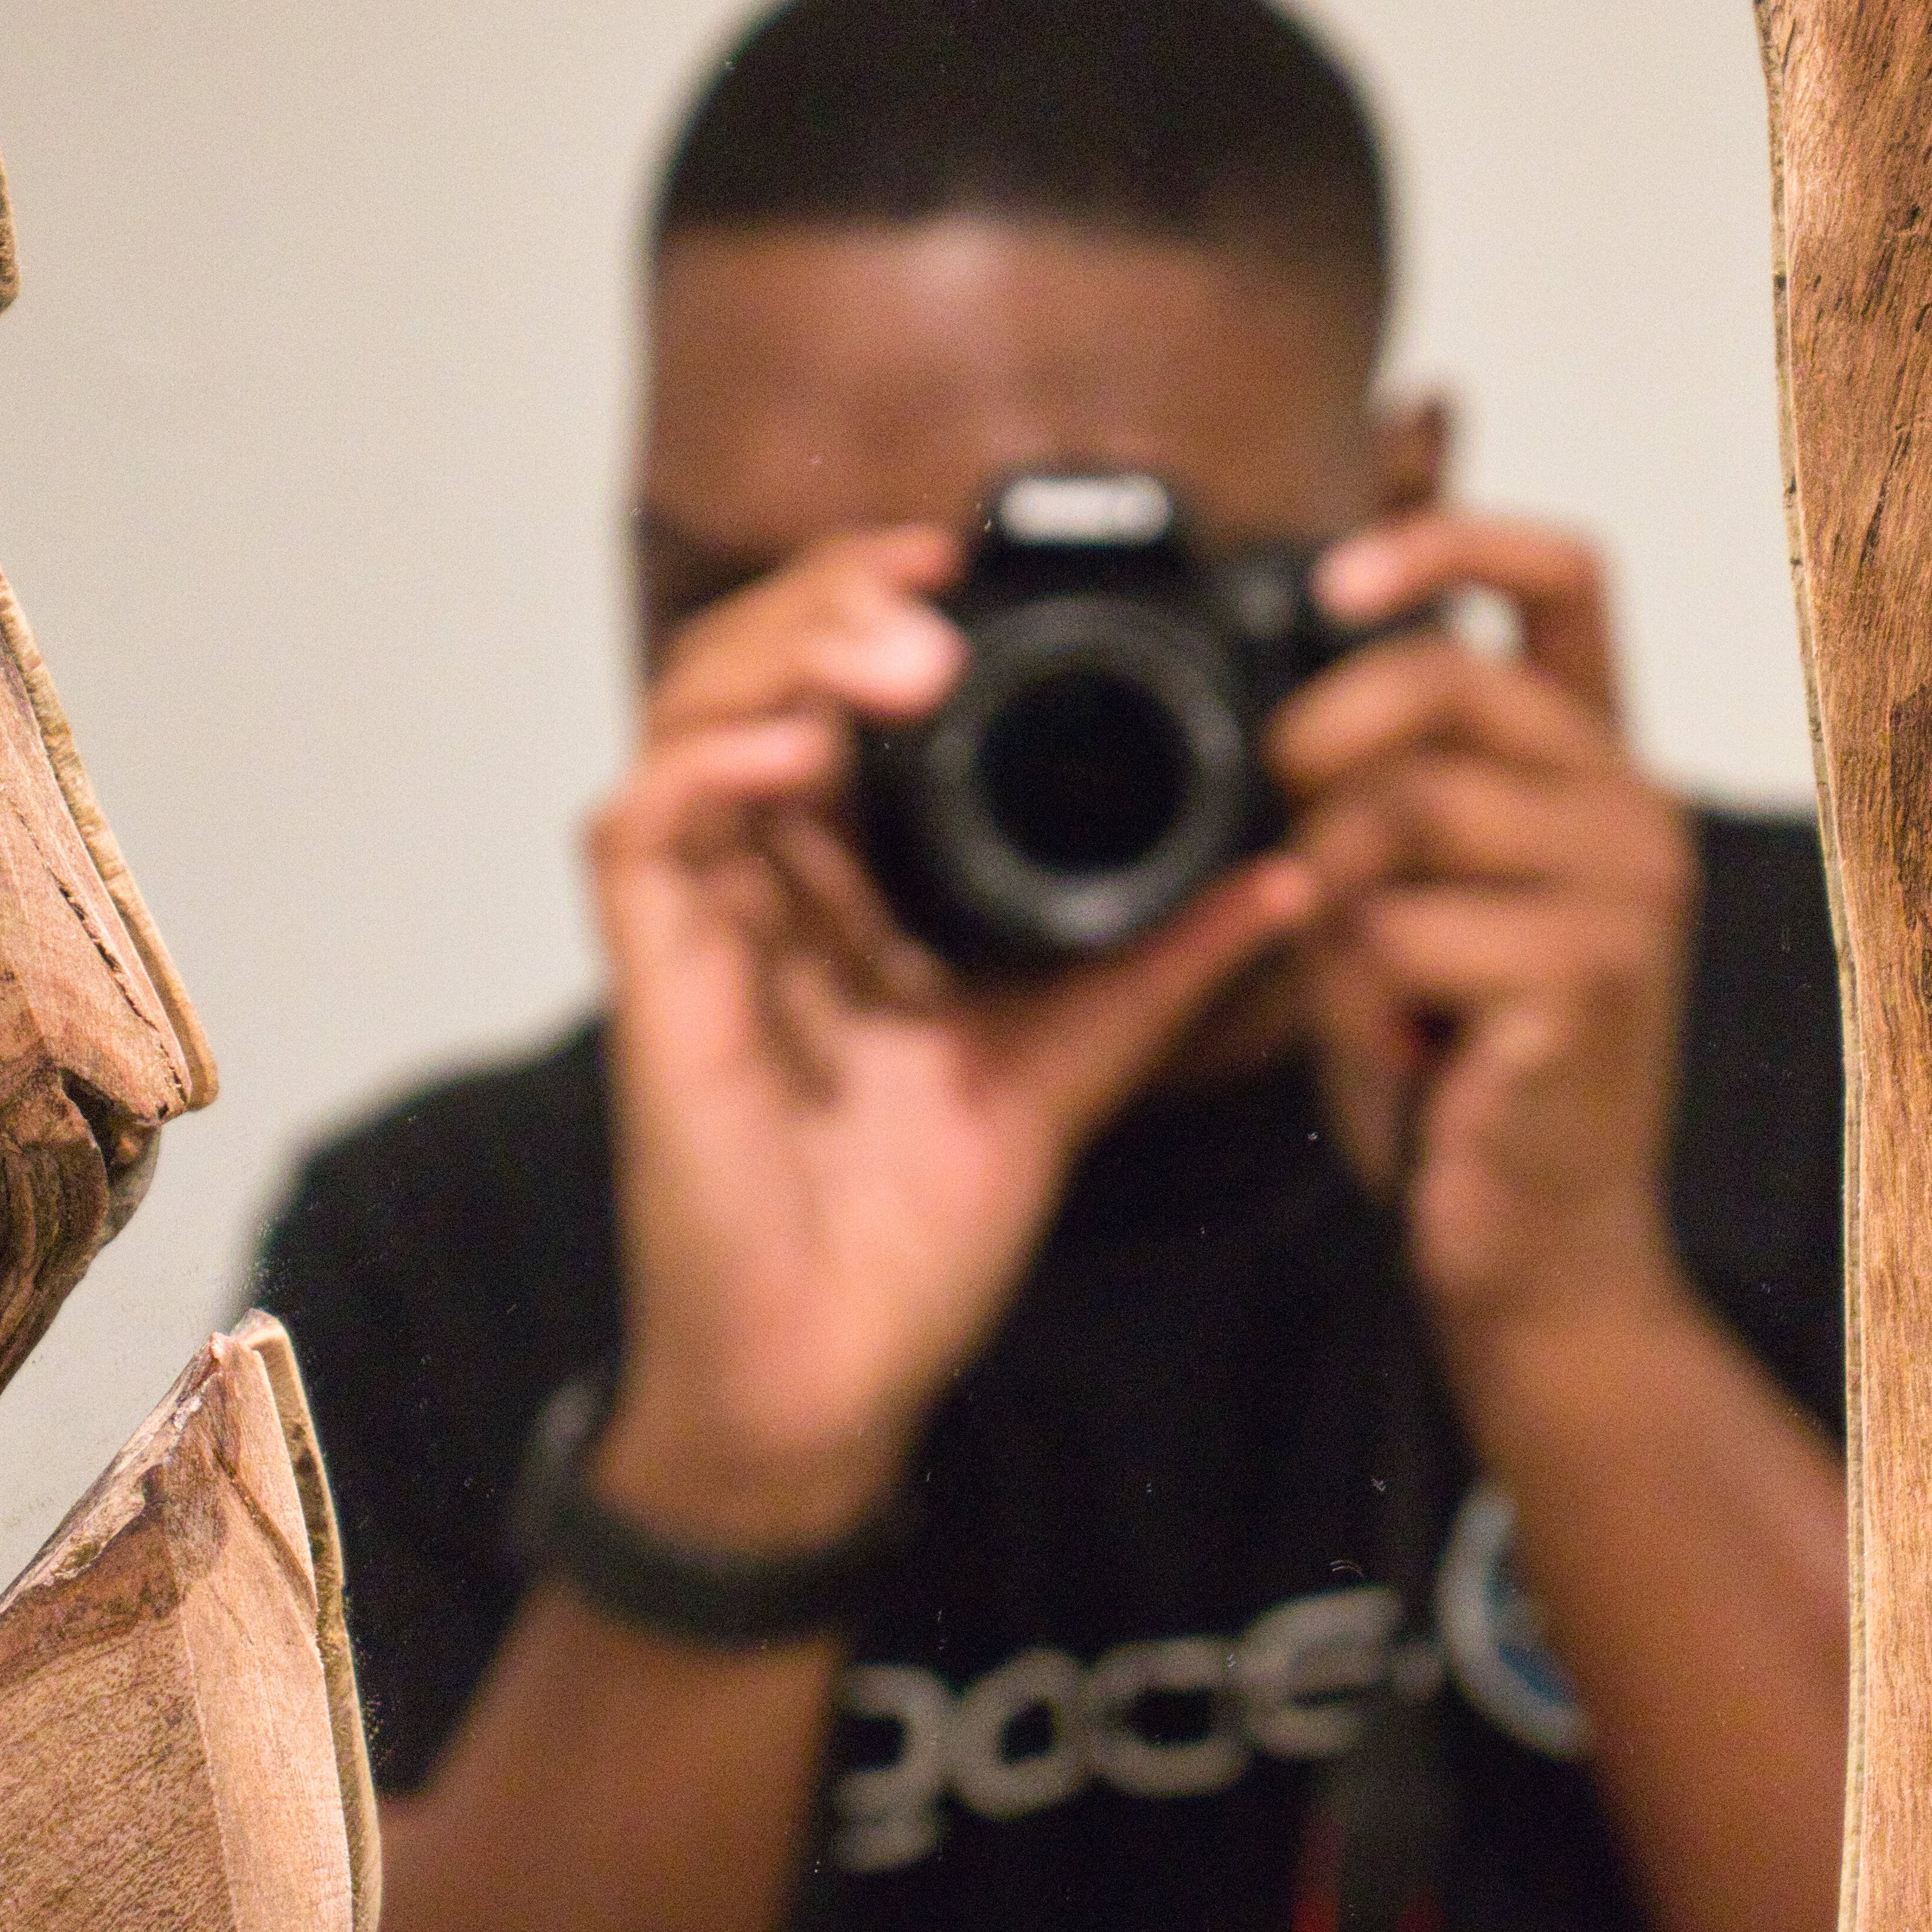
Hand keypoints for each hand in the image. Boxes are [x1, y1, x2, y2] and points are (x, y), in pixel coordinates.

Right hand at [589, 526, 1313, 1544]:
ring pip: (690, 710)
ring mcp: (701, 918)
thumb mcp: (1073, 1061)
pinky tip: (799, 756)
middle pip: (754, 663)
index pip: (838, 685)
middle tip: (929, 588)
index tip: (968, 561)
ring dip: (782, 653)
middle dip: (834, 596)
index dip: (881, 599)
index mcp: (849, 877)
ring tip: (888, 653)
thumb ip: (1166, 963)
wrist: (841, 1370)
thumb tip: (1292, 876)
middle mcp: (765, 874)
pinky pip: (639, 824)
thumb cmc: (921, 1230)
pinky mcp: (652, 974)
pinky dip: (713, 766)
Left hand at [1272, 513, 1698, 1336]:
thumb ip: (1380, 782)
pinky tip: (1406, 1056)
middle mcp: (1635, 806)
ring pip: (1401, 811)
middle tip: (1295, 845)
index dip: (1447, 538)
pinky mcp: (1588, 978)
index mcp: (1596, 766)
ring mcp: (1626, 891)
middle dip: (1319, 745)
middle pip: (1444, 681)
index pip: (1564, 574)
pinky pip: (1399, 931)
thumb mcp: (1411, 894)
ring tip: (1373, 990)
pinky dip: (1356, 1000)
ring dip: (1333, 908)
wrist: (1531, 1251)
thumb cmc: (1456, 1071)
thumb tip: (1282, 677)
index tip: (1336, 581)